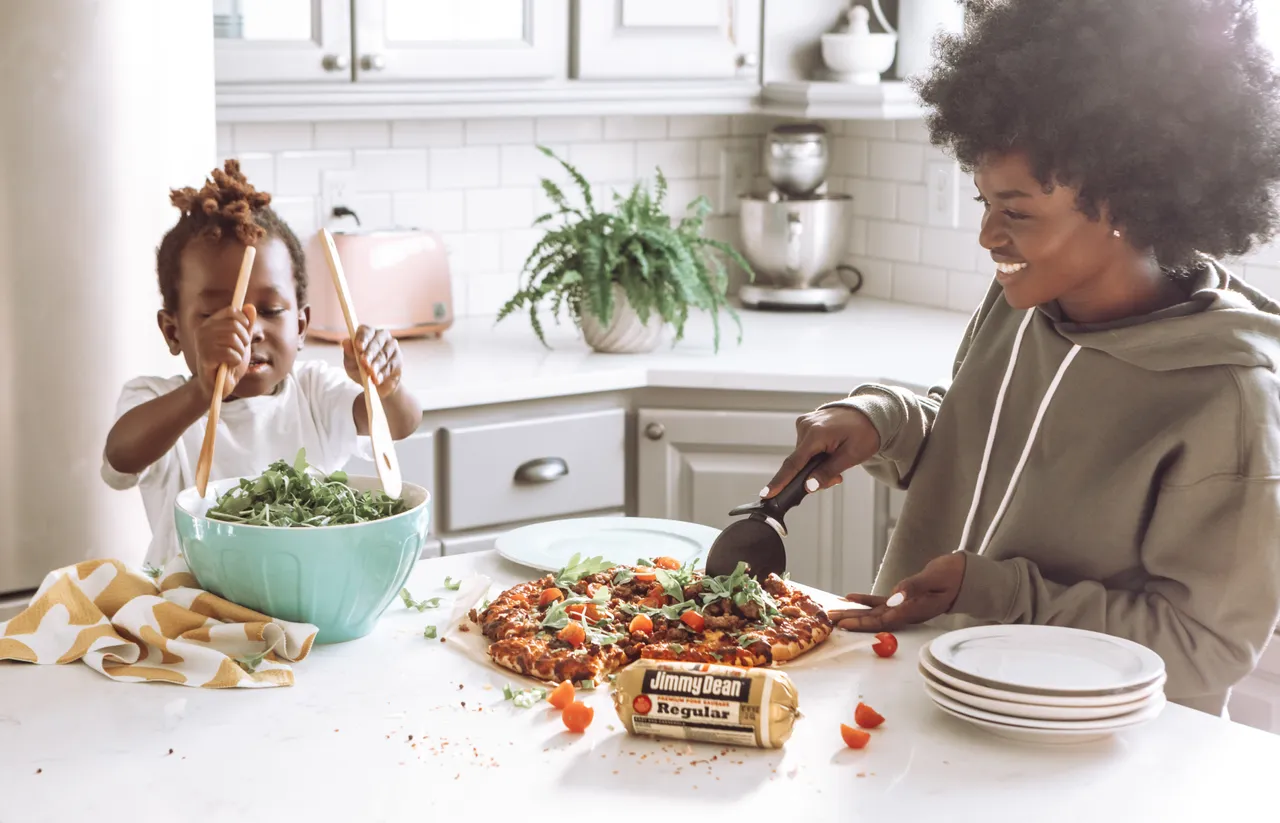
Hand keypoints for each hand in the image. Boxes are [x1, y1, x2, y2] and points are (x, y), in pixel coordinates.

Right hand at [193, 304, 254, 401]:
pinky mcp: (204, 357)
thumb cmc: (230, 362)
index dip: (244, 322)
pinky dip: (235, 361)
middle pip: (235, 325)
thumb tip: (250, 307)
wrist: (219, 385)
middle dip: (244, 340)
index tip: (245, 334)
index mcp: (211, 323)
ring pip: (233, 339)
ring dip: (239, 352)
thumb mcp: (242, 341)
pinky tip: (228, 366)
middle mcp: (203, 330)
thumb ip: (246, 325)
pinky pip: (230, 353)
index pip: (232, 311)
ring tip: (233, 359)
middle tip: (239, 350)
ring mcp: (201, 343)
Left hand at [343, 325, 402, 398]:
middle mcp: (381, 336)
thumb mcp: (351, 363)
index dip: (362, 338)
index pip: (366, 331)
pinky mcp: (398, 358)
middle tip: (364, 362)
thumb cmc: (360, 368)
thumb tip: (345, 342)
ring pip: (384, 354)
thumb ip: (349, 353)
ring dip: (377, 365)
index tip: (359, 347)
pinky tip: (377, 379)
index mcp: (368, 333)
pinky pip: (391, 365)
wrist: (375, 383)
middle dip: (370, 353)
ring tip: (371, 374)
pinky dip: (383, 373)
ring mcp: (392, 346)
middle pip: (377, 342)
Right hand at [762, 406, 880, 496]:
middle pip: (799, 462)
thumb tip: (808, 486)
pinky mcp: (805, 424)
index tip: (766, 494)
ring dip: (815, 466)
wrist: (871, 413)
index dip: (780, 481)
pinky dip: (814, 455)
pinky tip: (829, 453)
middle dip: (813, 475)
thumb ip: (827, 472)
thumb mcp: (851, 456)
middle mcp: (805, 426)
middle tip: (836, 478)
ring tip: (837, 461)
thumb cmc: (865, 432)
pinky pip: (805, 447)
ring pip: (802, 456)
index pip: (794, 463)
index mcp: (816, 433)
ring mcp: (804, 423)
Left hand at [828, 553, 966, 631]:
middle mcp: (907, 612)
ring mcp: (904, 607)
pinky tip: (849, 597)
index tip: (844, 624)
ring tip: (833, 613)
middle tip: (829, 622)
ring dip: (854, 612)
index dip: (863, 623)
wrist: (965, 576)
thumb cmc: (953, 575)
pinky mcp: (903, 599)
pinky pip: (880, 602)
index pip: (883, 620)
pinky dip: (864, 600)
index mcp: (914, 610)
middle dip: (851, 621)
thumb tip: (895, 596)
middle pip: (874, 620)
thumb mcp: (935, 578)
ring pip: (874, 613)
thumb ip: (915, 586)